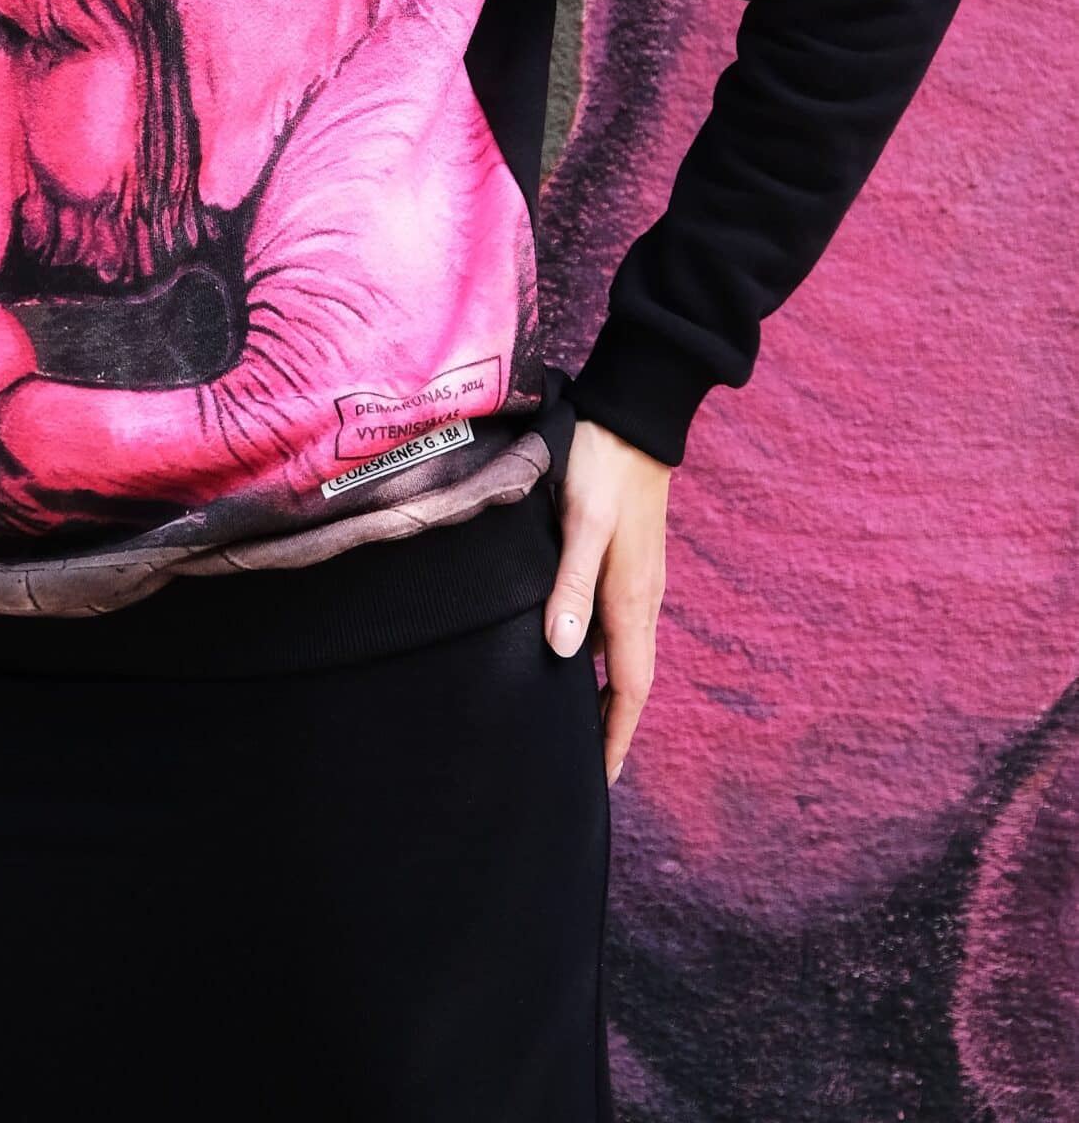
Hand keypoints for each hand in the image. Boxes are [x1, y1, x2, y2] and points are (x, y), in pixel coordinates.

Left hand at [543, 414, 670, 786]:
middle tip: (583, 767)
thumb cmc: (602, 469)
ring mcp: (636, 581)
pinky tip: (571, 652)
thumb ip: (572, 585)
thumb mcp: (583, 524)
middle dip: (610, 726)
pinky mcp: (626, 562)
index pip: (629, 687)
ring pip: (622, 653)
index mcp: (631, 600)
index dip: (614, 735)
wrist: (634, 421)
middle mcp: (640, 599)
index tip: (599, 780)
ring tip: (572, 723)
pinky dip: (599, 655)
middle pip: (629, 680)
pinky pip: (616, 625)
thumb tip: (562, 652)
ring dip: (603, 692)